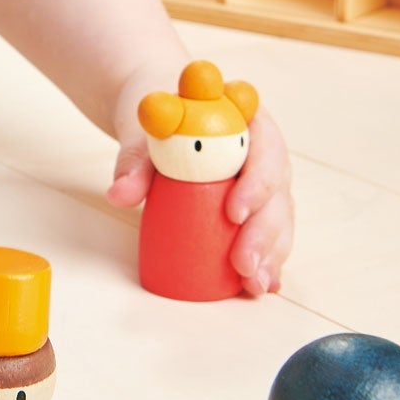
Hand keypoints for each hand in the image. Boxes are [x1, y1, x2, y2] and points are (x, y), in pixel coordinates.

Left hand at [106, 104, 294, 295]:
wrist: (160, 115)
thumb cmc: (160, 115)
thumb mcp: (144, 130)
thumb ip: (135, 160)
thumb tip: (121, 195)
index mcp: (247, 119)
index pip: (265, 148)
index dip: (256, 182)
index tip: (232, 213)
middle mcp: (264, 151)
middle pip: (277, 191)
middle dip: (263, 231)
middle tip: (243, 264)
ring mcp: (263, 181)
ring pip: (279, 217)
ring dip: (271, 253)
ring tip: (254, 283)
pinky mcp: (255, 206)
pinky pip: (269, 232)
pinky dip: (268, 259)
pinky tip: (264, 284)